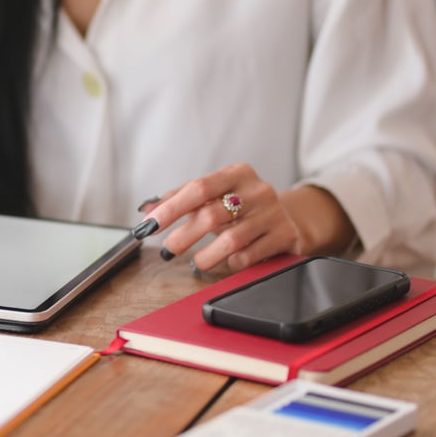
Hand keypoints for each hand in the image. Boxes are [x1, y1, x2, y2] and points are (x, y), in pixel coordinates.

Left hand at [141, 163, 350, 271]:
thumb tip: (146, 210)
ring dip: (206, 256)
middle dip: (184, 236)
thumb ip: (181, 199)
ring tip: (196, 262)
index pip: (198, 187)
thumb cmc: (242, 207)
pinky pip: (249, 256)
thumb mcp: (216, 196)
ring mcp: (274, 213)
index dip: (171, 208)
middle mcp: (258, 190)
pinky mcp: (285, 236)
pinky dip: (232, 263)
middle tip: (168, 250)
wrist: (290, 219)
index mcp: (237, 173)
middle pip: (212, 215)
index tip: (149, 225)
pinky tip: (227, 262)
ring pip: (231, 240)